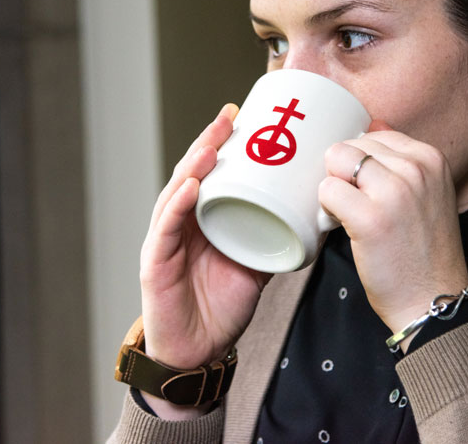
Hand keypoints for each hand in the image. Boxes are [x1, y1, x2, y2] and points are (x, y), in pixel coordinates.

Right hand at [139, 104, 270, 408]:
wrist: (198, 353)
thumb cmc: (221, 308)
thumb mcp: (256, 266)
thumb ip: (274, 240)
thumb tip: (311, 217)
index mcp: (201, 220)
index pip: (208, 173)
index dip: (220, 143)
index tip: (241, 115)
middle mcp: (179, 223)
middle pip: (190, 173)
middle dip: (208, 142)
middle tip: (230, 117)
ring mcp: (165, 241)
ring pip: (176, 194)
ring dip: (192, 167)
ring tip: (211, 145)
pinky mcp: (156, 264)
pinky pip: (166, 230)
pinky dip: (177, 206)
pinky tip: (190, 188)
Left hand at [319, 120, 467, 350]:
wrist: (433, 299)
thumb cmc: (422, 249)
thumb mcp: (426, 192)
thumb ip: (399, 158)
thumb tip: (371, 124)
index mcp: (430, 158)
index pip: (372, 135)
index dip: (359, 164)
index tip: (368, 191)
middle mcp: (416, 169)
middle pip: (350, 147)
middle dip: (343, 175)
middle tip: (356, 207)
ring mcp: (395, 192)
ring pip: (335, 162)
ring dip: (334, 190)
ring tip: (349, 216)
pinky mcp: (372, 218)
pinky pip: (327, 190)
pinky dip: (326, 209)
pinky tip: (343, 227)